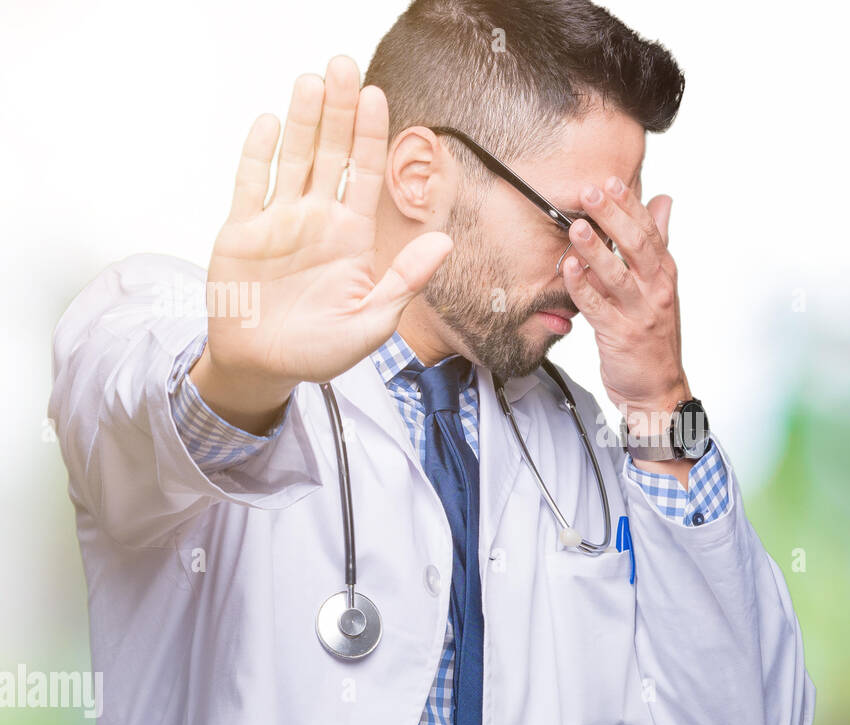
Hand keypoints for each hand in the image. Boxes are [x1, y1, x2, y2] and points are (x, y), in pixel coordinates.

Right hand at [193, 55, 452, 432]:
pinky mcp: (240, 232)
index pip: (363, 175)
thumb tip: (444, 243)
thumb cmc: (319, 352)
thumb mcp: (372, 323)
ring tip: (311, 80)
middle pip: (329, 154)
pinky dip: (258, 154)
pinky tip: (270, 123)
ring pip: (292, 159)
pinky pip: (249, 184)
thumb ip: (404, 280)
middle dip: (337, 111)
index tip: (377, 97)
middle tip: (343, 66)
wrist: (264, 369)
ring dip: (301, 120)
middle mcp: (317, 221)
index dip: (369, 135)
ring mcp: (278, 222)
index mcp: (351, 239)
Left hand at [559, 176, 691, 439]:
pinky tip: (568, 269)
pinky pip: (597, 308)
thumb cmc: (653, 335)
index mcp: (664, 275)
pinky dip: (582, 288)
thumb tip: (663, 201)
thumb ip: (657, 243)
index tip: (611, 180)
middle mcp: (656, 291)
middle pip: (637, 247)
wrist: (658, 389)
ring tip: (577, 226)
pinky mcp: (620, 336)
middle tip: (591, 192)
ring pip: (617, 275)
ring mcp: (640, 314)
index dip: (631, 206)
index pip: (650, 232)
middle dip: (614, 218)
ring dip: (596, 250)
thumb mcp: (661, 286)